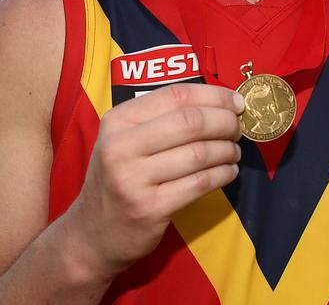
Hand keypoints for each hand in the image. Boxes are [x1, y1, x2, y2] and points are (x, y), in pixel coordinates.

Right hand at [64, 83, 243, 277]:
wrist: (91, 233)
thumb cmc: (119, 179)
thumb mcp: (126, 140)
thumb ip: (163, 119)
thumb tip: (223, 103)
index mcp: (118, 121)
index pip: (176, 96)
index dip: (214, 95)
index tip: (236, 102)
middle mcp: (120, 147)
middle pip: (191, 122)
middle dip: (225, 122)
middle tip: (237, 128)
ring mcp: (133, 180)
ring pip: (199, 153)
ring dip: (227, 150)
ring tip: (233, 152)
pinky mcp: (149, 209)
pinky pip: (199, 184)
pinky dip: (222, 175)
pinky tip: (227, 172)